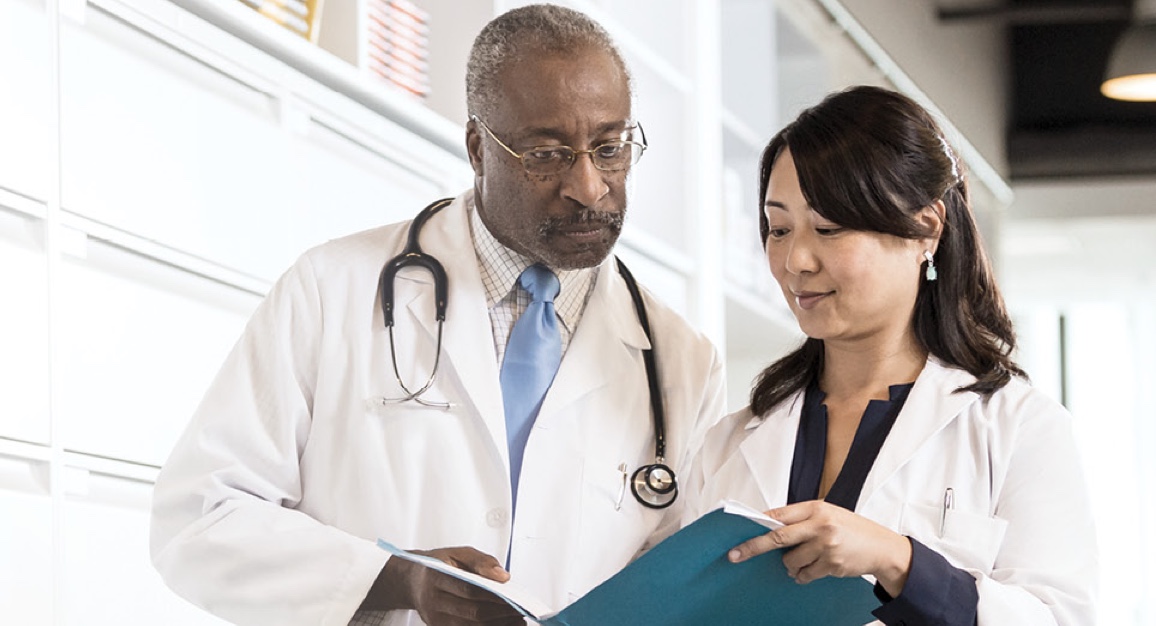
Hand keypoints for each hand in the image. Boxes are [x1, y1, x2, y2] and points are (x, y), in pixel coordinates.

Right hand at [367, 545, 525, 624]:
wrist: (413, 581)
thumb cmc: (438, 565)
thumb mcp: (458, 553)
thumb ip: (481, 561)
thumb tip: (503, 576)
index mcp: (436, 577)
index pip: (469, 589)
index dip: (493, 595)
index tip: (514, 597)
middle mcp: (433, 601)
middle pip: (472, 612)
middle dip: (500, 613)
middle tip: (520, 610)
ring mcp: (435, 619)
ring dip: (497, 624)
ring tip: (517, 619)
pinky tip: (503, 624)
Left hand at [727, 500, 912, 596]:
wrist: (883, 548)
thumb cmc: (853, 530)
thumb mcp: (829, 515)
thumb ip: (802, 520)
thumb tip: (770, 528)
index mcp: (817, 508)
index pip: (778, 514)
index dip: (757, 523)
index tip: (739, 531)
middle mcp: (820, 525)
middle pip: (777, 537)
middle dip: (753, 548)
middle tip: (735, 555)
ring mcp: (826, 546)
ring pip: (790, 560)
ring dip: (790, 565)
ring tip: (804, 560)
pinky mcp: (832, 565)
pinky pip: (804, 575)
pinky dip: (802, 575)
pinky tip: (812, 569)